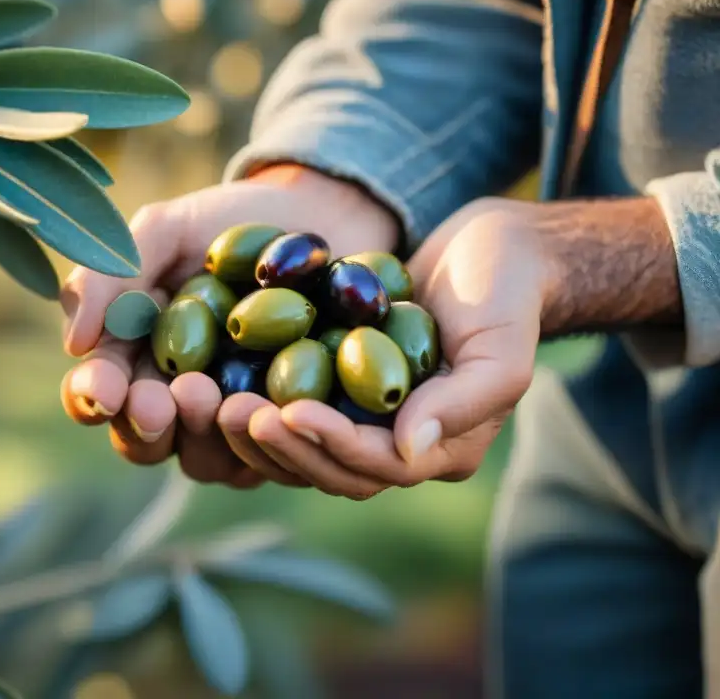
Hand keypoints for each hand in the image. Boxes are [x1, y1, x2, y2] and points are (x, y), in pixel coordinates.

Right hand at [59, 164, 400, 488]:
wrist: (321, 221)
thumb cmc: (231, 222)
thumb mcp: (166, 231)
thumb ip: (112, 275)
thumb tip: (76, 343)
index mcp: (132, 357)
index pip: (96, 394)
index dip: (92, 397)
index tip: (105, 390)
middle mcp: (174, 401)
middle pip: (144, 444)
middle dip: (148, 427)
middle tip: (171, 396)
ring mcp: (230, 424)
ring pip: (204, 463)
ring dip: (206, 437)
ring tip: (222, 396)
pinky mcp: (287, 431)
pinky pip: (272, 460)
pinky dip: (270, 442)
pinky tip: (281, 411)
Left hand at [243, 197, 545, 498]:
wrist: (491, 250)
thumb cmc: (507, 293)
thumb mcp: (502, 345)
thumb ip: (464, 400)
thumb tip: (407, 449)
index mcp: (442, 449)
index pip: (378, 466)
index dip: (331, 444)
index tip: (286, 413)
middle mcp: (399, 444)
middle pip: (330, 468)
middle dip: (280, 446)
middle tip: (231, 413)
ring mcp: (365, 418)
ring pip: (302, 447)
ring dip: (256, 433)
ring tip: (213, 401)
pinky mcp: (338, 387)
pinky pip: (291, 404)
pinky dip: (256, 397)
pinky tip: (216, 376)